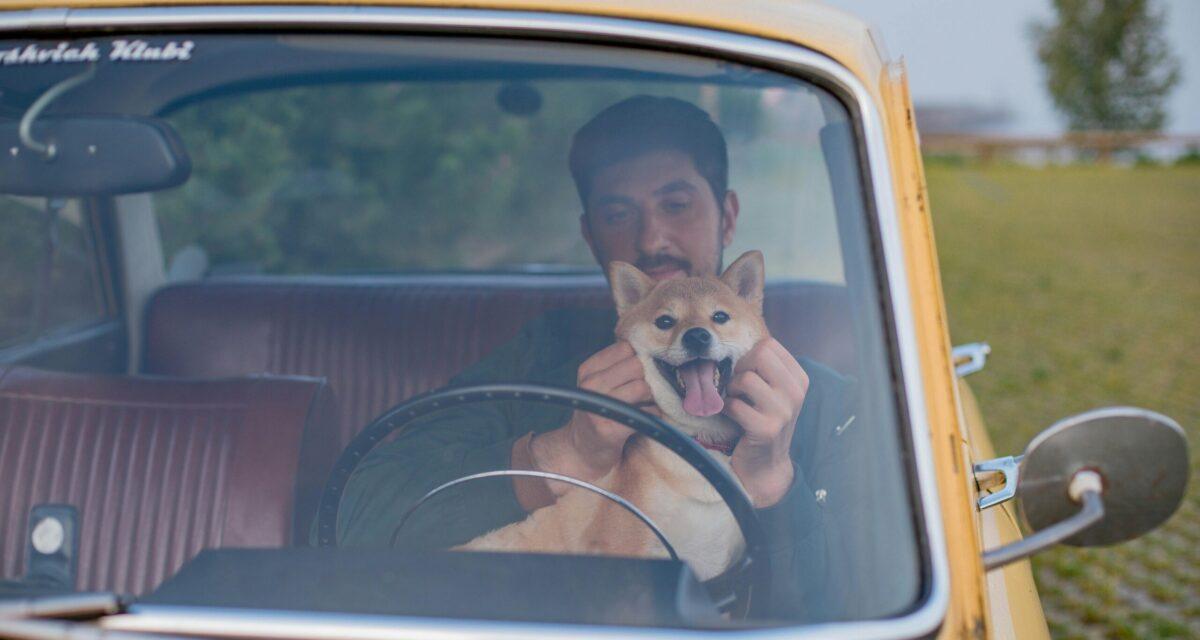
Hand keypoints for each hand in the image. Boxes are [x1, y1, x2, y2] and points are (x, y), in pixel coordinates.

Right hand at [530, 342, 657, 492]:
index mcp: (588, 369)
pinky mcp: (611, 429)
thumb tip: (652, 352)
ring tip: (640, 406)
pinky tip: (642, 420)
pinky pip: (647, 413)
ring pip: (643, 387)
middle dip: (645, 378)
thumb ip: (618, 365)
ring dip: (650, 398)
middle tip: (640, 393)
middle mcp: (590, 385)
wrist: (581, 450)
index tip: (634, 374)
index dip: (636, 359)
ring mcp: (599, 407)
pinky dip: (652, 415)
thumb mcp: (598, 383)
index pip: (625, 348)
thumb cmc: (597, 412)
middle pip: (637, 365)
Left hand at [723, 338, 809, 506]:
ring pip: (745, 379)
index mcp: (799, 379)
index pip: (768, 344)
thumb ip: (766, 368)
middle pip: (759, 354)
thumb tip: (742, 345)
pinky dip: (727, 409)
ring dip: (732, 391)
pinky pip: (734, 405)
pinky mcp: (766, 429)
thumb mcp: (774, 392)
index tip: (748, 374)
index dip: (749, 356)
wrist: (766, 465)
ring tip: (737, 403)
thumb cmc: (764, 420)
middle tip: (739, 388)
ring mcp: (783, 412)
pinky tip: (733, 418)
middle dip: (741, 368)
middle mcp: (795, 393)